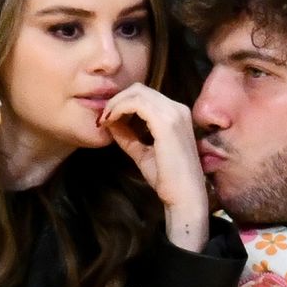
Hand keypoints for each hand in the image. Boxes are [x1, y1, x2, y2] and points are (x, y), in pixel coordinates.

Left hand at [99, 83, 208, 251]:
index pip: (145, 95)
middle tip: (102, 118)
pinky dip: (119, 109)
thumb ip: (128, 136)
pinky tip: (110, 122)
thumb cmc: (168, 179)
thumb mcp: (143, 153)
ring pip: (137, 93)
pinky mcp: (166, 123)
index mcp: (177, 114)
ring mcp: (174, 113)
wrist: (185, 197)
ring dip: (115, 104)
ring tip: (104, 120)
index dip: (122, 102)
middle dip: (116, 100)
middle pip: (140, 89)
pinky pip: (136, 104)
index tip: (106, 119)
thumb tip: (110, 122)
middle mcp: (178, 108)